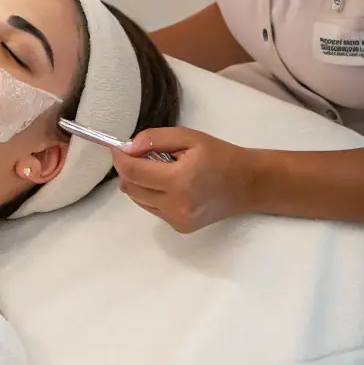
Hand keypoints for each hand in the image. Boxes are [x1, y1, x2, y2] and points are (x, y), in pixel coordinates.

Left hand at [111, 127, 256, 233]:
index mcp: (180, 180)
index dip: (120, 158)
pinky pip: (152, 208)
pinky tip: (170, 183)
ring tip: (160, 168)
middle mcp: (176, 205)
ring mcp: (177, 220)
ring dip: (139, 182)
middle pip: (131, 188)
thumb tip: (127, 148)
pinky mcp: (180, 227)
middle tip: (139, 154)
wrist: (247, 184)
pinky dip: (151, 194)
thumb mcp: (189, 137)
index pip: (134, 172)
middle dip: (127, 169)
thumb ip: (154, 139)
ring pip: (138, 199)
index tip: (116, 147)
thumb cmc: (220, 155)